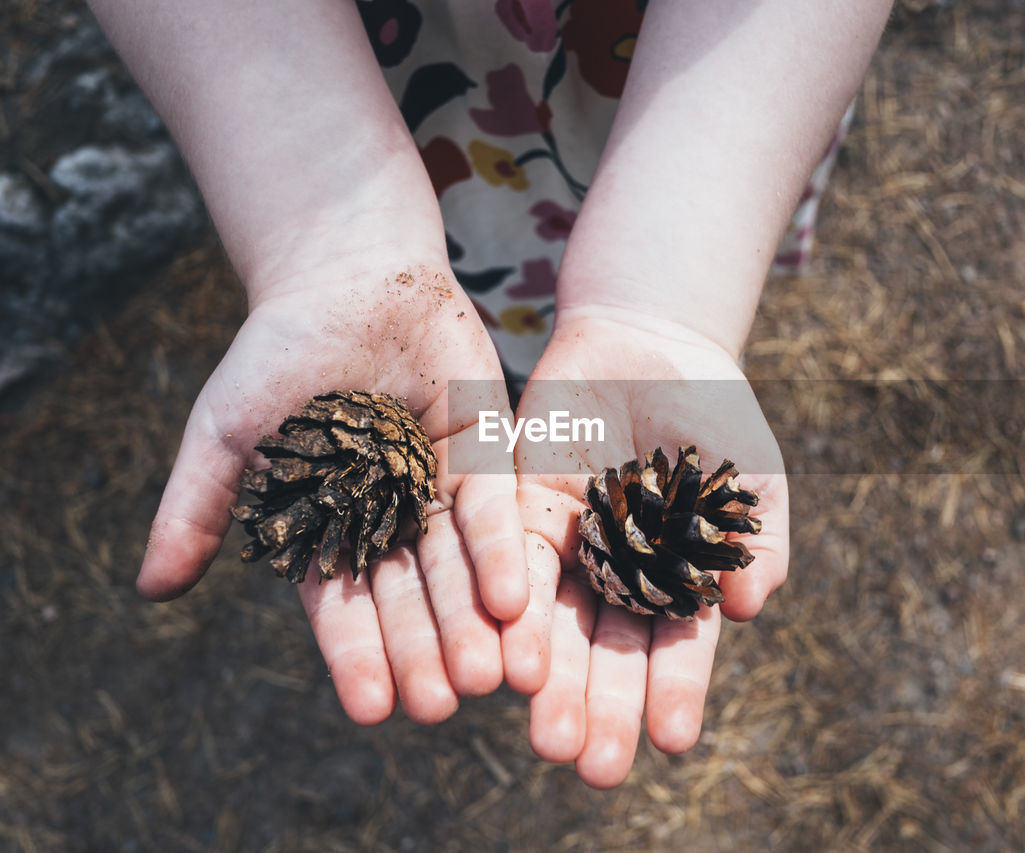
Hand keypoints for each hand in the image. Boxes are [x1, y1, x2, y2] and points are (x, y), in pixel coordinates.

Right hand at [138, 263, 528, 724]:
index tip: (371, 710)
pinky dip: (502, 552)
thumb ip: (197, 506)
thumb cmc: (275, 353)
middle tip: (445, 705)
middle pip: (412, 599)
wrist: (344, 279)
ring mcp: (440, 491)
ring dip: (477, 621)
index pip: (344, 607)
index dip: (357, 656)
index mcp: (330, 531)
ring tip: (493, 676)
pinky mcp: (485, 454)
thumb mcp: (227, 431)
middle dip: (428, 651)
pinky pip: (495, 508)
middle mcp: (391, 523)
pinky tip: (517, 600)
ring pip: (460, 569)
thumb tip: (150, 590)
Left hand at [499, 314, 788, 786]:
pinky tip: (512, 659)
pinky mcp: (518, 508)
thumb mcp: (754, 478)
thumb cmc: (716, 419)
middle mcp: (617, 580)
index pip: (676, 649)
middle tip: (595, 769)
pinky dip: (514, 610)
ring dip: (551, 683)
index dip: (676, 693)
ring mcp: (568, 548)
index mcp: (676, 584)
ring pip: (555, 626)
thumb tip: (746, 608)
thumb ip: (757, 542)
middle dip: (602, 710)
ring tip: (549, 739)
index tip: (675, 741)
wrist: (652, 343)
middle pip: (608, 654)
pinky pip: (513, 564)